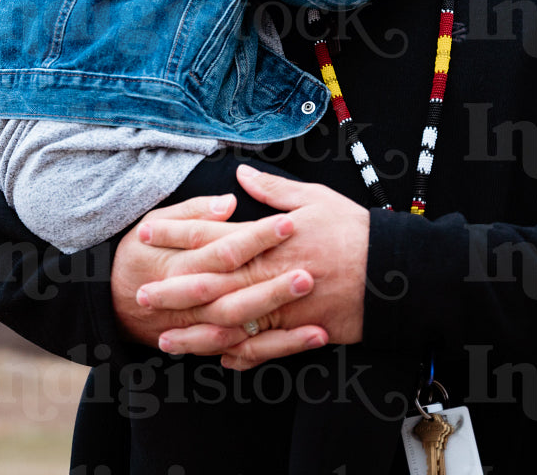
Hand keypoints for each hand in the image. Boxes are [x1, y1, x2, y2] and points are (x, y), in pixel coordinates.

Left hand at [143, 165, 369, 369]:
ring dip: (195, 331)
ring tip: (166, 338)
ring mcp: (282, 305)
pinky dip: (238, 355)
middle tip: (141, 295)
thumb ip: (273, 191)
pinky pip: (262, 348)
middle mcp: (268, 271)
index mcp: (267, 236)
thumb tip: (240, 177)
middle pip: (210, 281)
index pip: (211, 232)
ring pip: (229, 322)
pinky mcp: (299, 330)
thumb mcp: (314, 199)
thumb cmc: (354, 231)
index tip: (145, 233)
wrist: (395, 272)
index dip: (175, 232)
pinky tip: (217, 359)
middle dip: (173, 289)